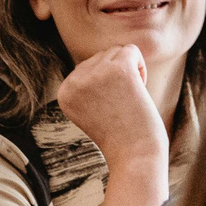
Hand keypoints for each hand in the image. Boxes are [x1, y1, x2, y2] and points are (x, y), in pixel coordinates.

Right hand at [57, 45, 169, 170]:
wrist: (133, 154)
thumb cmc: (119, 133)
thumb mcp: (91, 108)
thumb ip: (88, 85)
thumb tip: (100, 58)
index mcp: (64, 92)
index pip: (88, 67)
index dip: (106, 85)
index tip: (108, 109)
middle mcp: (74, 81)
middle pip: (103, 56)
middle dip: (118, 76)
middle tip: (121, 105)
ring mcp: (95, 74)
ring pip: (117, 51)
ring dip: (130, 72)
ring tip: (129, 98)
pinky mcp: (119, 69)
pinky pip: (132, 50)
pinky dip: (141, 67)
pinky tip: (138, 88)